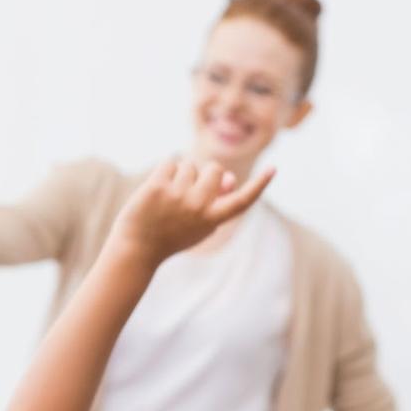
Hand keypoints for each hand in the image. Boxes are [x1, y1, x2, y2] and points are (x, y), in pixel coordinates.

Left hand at [111, 158, 273, 260]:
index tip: (274, 169)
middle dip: (203, 172)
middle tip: (186, 189)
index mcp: (212, 219)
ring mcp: (178, 196)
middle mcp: (198, 207)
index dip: (260, 185)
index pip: (242, 201)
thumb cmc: (170, 234)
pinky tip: (155, 189)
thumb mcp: (199, 224)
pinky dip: (164, 171)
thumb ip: (217, 202)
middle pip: (213, 168)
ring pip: (188, 164)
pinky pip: (169, 161)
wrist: (136, 249)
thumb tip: (229, 178)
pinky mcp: (157, 186)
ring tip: (166, 198)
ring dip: (178, 174)